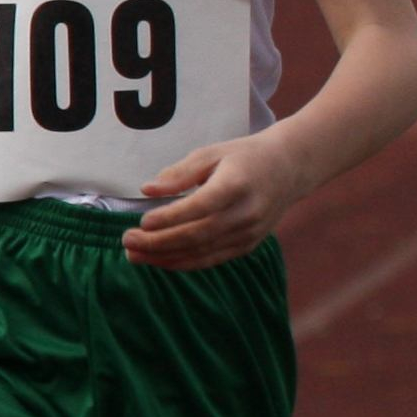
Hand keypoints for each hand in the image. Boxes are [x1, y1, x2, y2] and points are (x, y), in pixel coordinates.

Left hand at [122, 134, 301, 269]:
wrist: (289, 169)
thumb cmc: (244, 157)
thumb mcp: (212, 153)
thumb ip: (179, 173)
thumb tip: (147, 189)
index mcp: (237, 185)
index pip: (200, 207)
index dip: (170, 217)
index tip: (142, 221)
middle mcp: (246, 213)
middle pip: (197, 235)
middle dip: (158, 242)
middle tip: (126, 240)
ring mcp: (249, 233)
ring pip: (202, 253)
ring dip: (165, 257)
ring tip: (134, 255)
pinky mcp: (248, 246)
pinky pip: (211, 260)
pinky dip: (183, 263)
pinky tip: (159, 260)